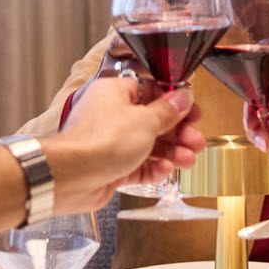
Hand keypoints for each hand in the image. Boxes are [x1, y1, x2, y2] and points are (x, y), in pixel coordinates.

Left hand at [40, 75, 205, 211]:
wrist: (74, 176)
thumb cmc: (101, 141)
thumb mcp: (146, 121)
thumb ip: (168, 111)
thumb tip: (182, 98)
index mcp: (115, 94)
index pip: (150, 92)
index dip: (174, 103)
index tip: (191, 113)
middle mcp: (110, 116)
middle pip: (152, 121)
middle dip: (177, 133)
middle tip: (195, 140)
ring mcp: (109, 142)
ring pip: (147, 145)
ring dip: (170, 152)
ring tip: (187, 160)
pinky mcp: (109, 167)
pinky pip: (137, 166)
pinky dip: (152, 169)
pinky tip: (164, 171)